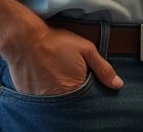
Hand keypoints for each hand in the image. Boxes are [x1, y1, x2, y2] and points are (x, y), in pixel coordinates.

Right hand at [2, 25, 122, 94]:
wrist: (24, 40)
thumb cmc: (57, 42)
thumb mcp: (86, 50)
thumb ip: (103, 68)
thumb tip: (118, 85)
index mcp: (75, 90)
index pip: (87, 101)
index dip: (88, 93)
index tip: (85, 82)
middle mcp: (59, 99)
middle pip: (71, 103)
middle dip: (73, 93)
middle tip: (68, 76)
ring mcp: (42, 100)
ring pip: (56, 102)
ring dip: (59, 93)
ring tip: (56, 77)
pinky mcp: (29, 97)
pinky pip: (41, 101)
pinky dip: (44, 93)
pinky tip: (44, 79)